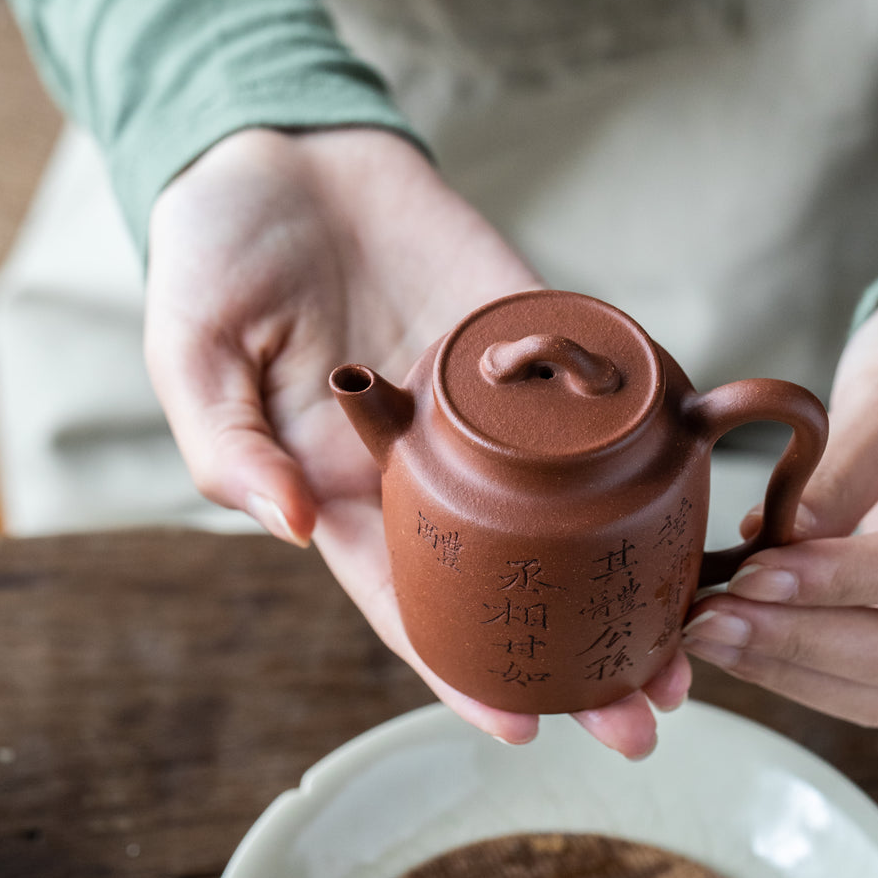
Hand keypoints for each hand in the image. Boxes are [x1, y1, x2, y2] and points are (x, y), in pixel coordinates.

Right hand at [146, 127, 688, 754]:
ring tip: (688, 640)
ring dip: (627, 570)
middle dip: (573, 648)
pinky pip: (585, 387)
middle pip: (511, 574)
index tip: (523, 728)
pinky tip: (687, 495)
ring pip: (568, 502)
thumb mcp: (189, 352)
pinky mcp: (521, 325)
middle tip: (648, 713)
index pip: (409, 600)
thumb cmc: (215, 256)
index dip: (460, 668)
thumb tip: (296, 528)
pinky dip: (638, 437)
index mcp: (341, 486)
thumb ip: (228, 444)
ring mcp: (482, 397)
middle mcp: (426, 459)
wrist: (280, 149)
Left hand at [683, 275, 877, 725]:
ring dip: (786, 667)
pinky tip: (731, 643)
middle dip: (802, 640)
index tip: (759, 572)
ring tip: (703, 631)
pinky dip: (794, 673)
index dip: (849, 579)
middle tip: (711, 619)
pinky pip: (865, 688)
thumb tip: (773, 532)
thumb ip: (849, 467)